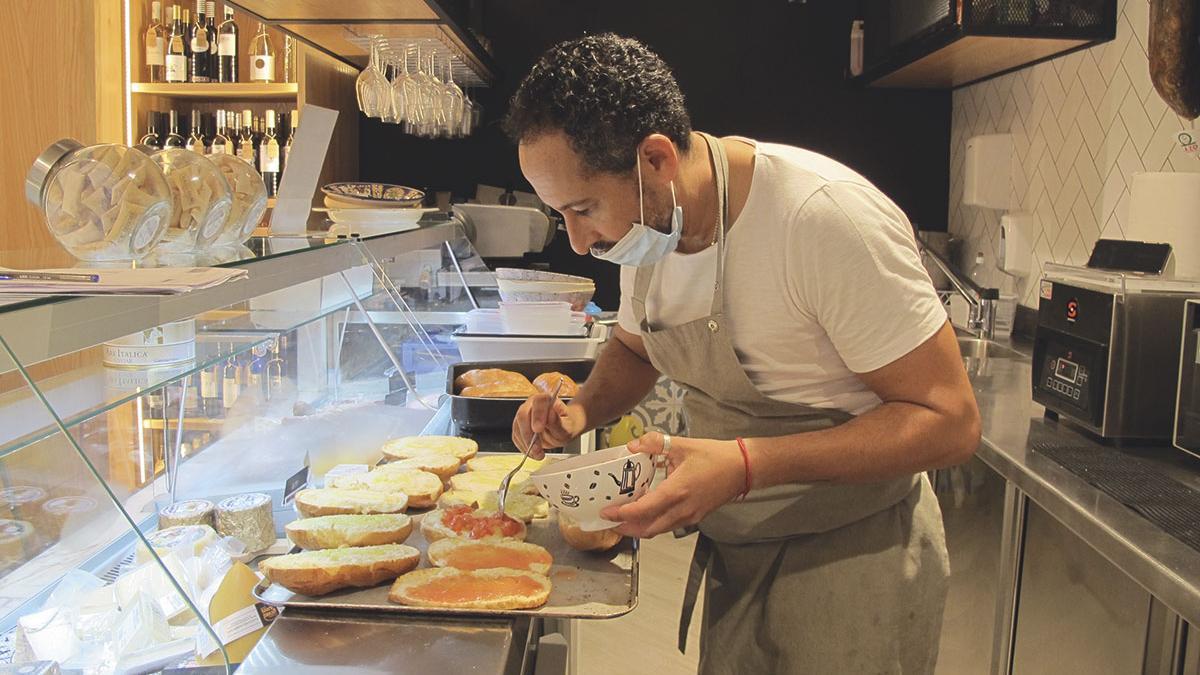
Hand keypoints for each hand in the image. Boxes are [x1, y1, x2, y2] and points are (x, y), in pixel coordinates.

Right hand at [511, 394, 586, 458]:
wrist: (564, 429)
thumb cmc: (566, 425)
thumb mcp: (567, 427)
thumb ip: (558, 423)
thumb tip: (550, 415)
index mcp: (546, 399)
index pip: (538, 402)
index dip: (537, 415)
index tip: (538, 429)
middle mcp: (532, 404)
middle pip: (522, 415)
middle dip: (528, 434)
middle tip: (537, 448)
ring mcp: (523, 414)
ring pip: (517, 427)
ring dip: (526, 444)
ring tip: (538, 454)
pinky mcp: (519, 426)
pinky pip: (516, 436)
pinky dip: (523, 447)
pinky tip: (533, 452)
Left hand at [599, 432, 745, 537]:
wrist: (743, 468)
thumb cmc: (717, 457)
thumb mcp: (683, 445)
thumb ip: (655, 443)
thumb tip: (633, 445)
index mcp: (678, 491)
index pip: (643, 510)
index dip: (623, 514)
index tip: (608, 513)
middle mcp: (683, 508)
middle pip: (648, 529)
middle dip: (627, 528)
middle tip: (611, 522)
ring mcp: (691, 516)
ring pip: (659, 530)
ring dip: (640, 528)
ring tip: (625, 520)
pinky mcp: (696, 517)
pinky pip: (670, 526)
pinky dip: (655, 523)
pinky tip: (648, 512)